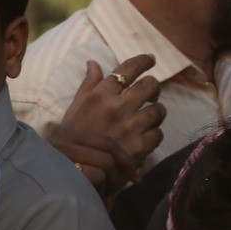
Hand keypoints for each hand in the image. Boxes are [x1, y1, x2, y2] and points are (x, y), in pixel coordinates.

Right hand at [51, 125, 141, 196]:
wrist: (21, 200)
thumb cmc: (48, 187)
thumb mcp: (69, 164)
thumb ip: (90, 157)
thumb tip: (131, 164)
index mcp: (63, 135)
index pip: (106, 142)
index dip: (126, 160)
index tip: (137, 178)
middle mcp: (60, 139)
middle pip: (108, 156)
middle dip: (116, 178)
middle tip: (106, 193)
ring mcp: (58, 152)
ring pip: (104, 166)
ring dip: (103, 187)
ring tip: (87, 198)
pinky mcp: (59, 167)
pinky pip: (95, 177)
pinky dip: (95, 193)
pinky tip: (82, 201)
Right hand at [57, 54, 165, 171]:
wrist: (73, 169)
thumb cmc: (71, 138)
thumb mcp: (75, 107)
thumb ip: (88, 85)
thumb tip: (93, 62)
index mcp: (101, 95)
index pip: (129, 69)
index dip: (143, 61)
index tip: (150, 60)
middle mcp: (118, 107)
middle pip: (151, 85)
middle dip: (154, 89)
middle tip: (150, 95)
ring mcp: (130, 126)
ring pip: (159, 110)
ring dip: (155, 113)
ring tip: (148, 119)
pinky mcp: (139, 146)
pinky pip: (158, 134)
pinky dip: (153, 135)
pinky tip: (144, 138)